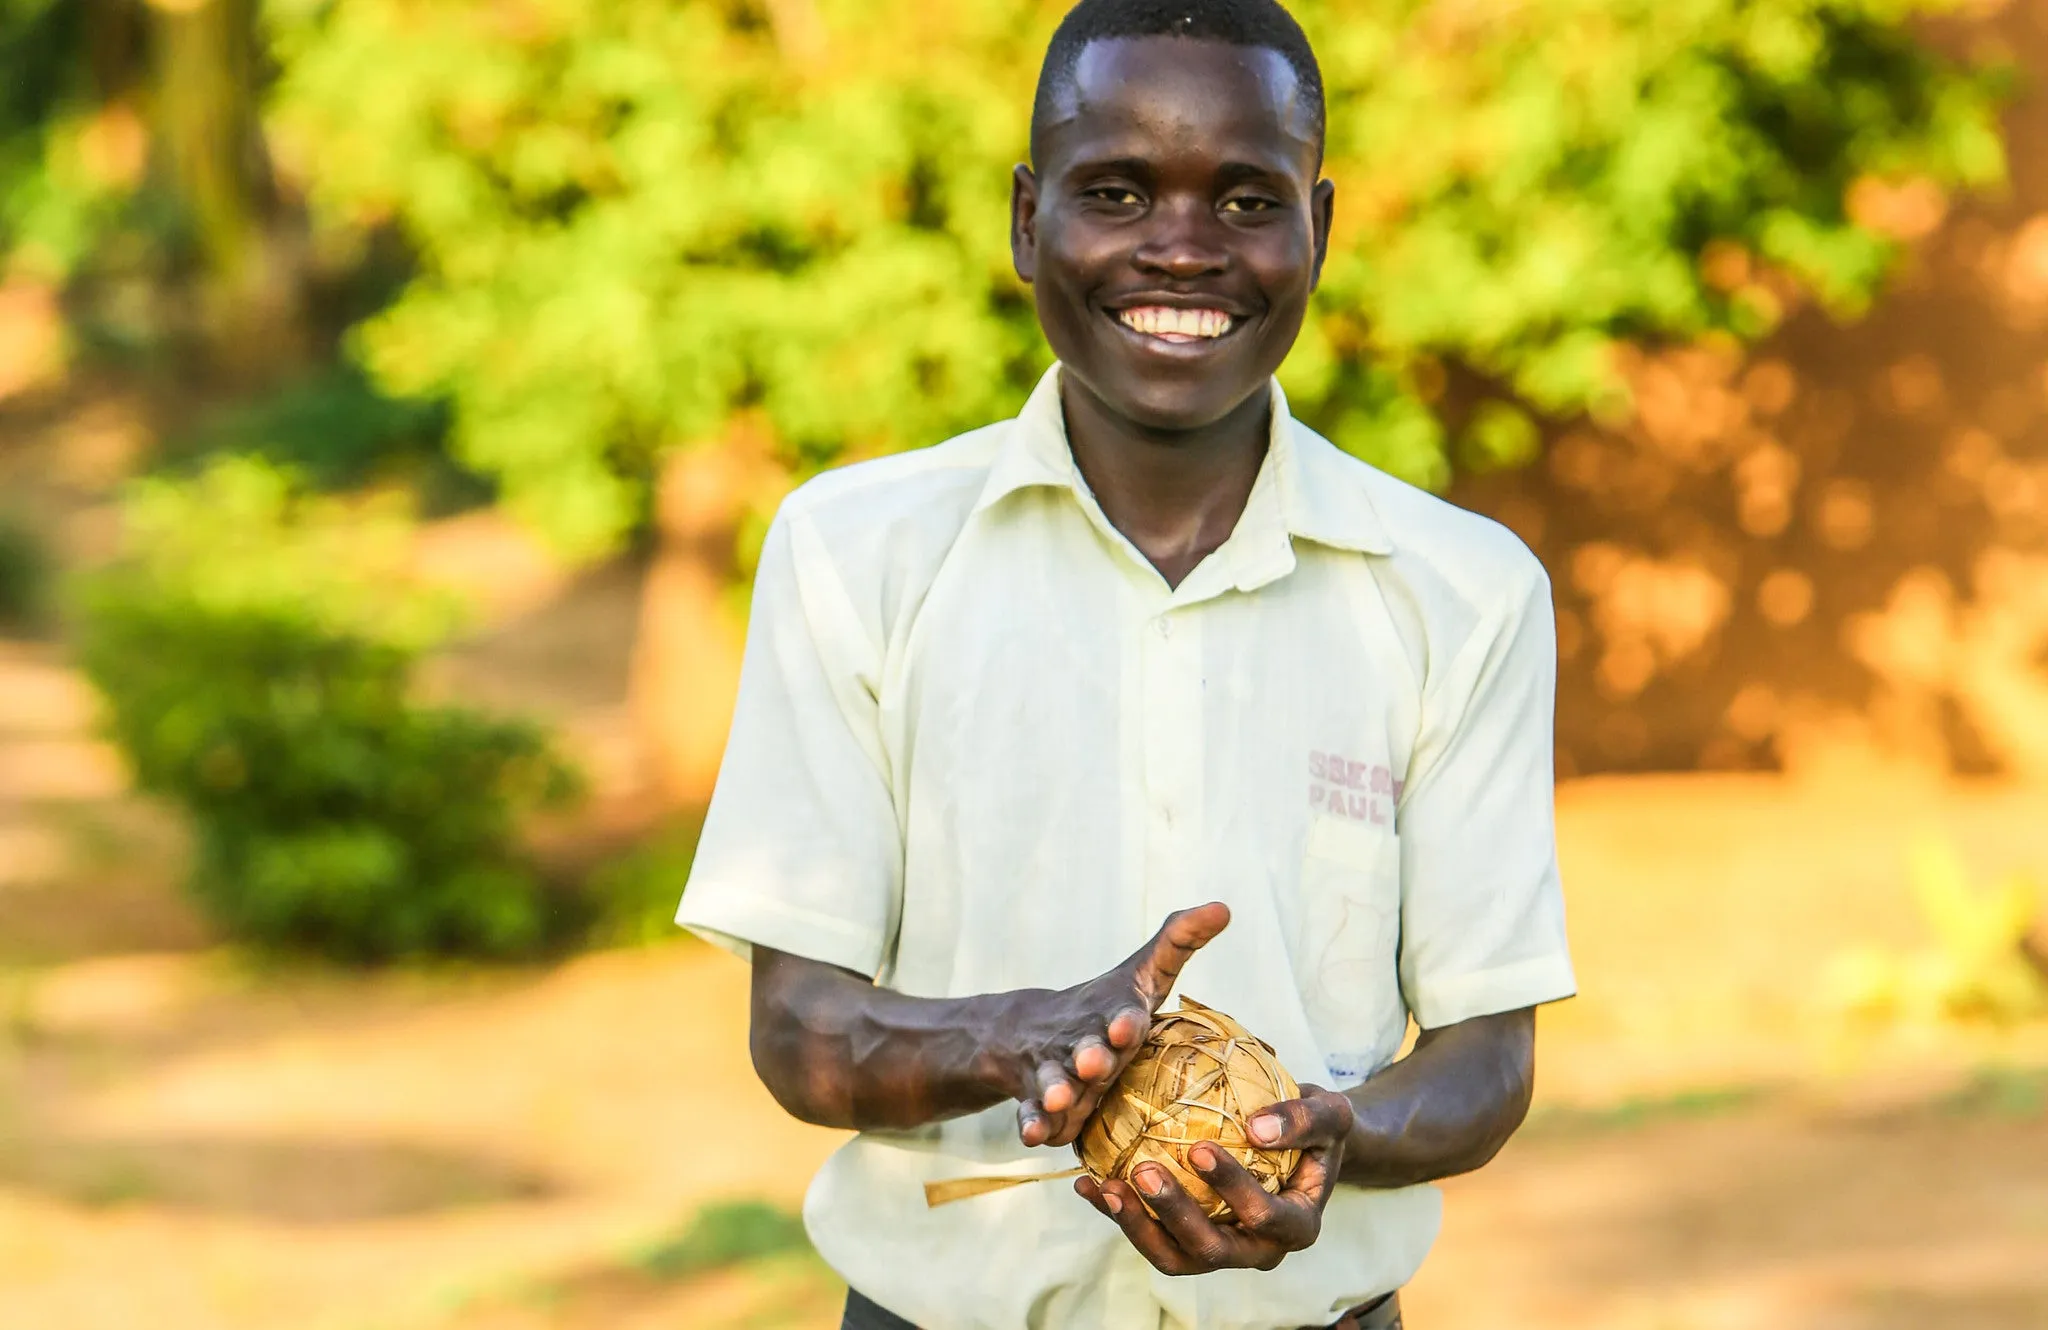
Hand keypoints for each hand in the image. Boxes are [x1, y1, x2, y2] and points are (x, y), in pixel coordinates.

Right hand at [1000, 902, 1229, 1148]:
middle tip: (1093, 1062)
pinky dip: (1031, 1123)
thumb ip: (1180, 943)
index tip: (1127, 1027)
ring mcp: (1056, 1070)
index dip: (1124, 1021)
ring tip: (1059, 1099)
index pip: (1121, 1014)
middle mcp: (1081, 1041)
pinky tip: (1034, 1136)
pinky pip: (1032, 1113)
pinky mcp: (1038, 1100)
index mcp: (1112, 1014)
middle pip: (1085, 1049)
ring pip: (1054, 1081)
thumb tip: (1224, 906)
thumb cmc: (1106, 1007)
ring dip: (1057, 1089)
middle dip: (1089, 1055)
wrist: (1028, 1030)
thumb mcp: (1142, 975)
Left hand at [1074, 1085, 1354, 1273]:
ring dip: (1136, 1226)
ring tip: (1105, 1185)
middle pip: (1212, 1249)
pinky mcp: (1185, 1240)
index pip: (1266, 1217)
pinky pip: (1148, 1237)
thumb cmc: (1315, 1126)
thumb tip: (1258, 1128)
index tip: (1200, 1149)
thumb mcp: (1330, 1112)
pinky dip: (1115, 1213)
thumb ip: (1305, 1119)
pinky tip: (1087, 1181)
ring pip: (1173, 1257)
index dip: (1233, 1190)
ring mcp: (1220, 1250)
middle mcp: (1258, 1249)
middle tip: (1144, 1170)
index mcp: (1298, 1225)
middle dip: (1174, 1214)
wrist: (1297, 1141)